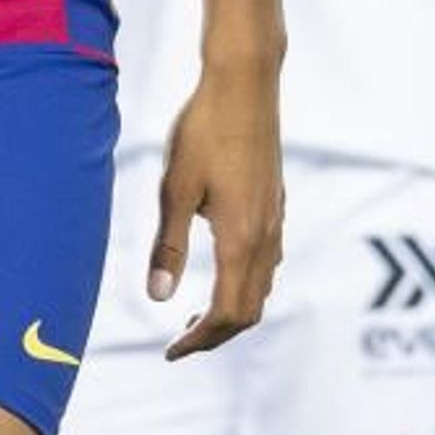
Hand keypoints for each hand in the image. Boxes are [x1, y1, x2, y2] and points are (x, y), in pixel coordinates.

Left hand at [151, 60, 282, 359]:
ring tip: (197, 312)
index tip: (172, 350)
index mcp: (240, 238)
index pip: (228, 313)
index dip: (200, 340)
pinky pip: (269, 260)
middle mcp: (266, 235)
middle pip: (250, 309)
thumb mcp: (175, 189)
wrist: (244, 85)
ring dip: (234, 309)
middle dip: (217, 333)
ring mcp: (276, 218)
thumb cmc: (204, 130)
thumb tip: (158, 298)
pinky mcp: (276, 202)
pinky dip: (246, 282)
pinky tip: (223, 267)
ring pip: (263, 286)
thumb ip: (169, 246)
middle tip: (181, 340)